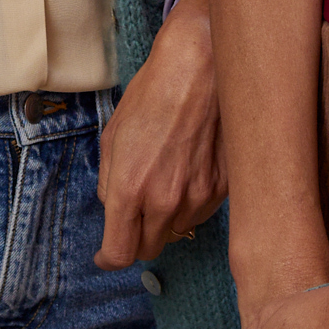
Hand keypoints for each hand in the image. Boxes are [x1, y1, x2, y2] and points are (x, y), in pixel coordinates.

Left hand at [96, 0, 224, 268]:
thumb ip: (110, 181)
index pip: (119, 253)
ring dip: (164, 221)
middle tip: (132, 219)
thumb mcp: (113, 136)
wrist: (199, 70)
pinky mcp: (223, 189)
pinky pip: (200, 214)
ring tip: (162, 185)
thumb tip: (113, 206)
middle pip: (148, 250)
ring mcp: (198, 198)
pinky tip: (185, 176)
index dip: (108, 258)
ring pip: (176, 232)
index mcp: (130, 189)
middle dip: (135, 239)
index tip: (105, 255)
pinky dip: (189, 206)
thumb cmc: (152, 95)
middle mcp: (164, 202)